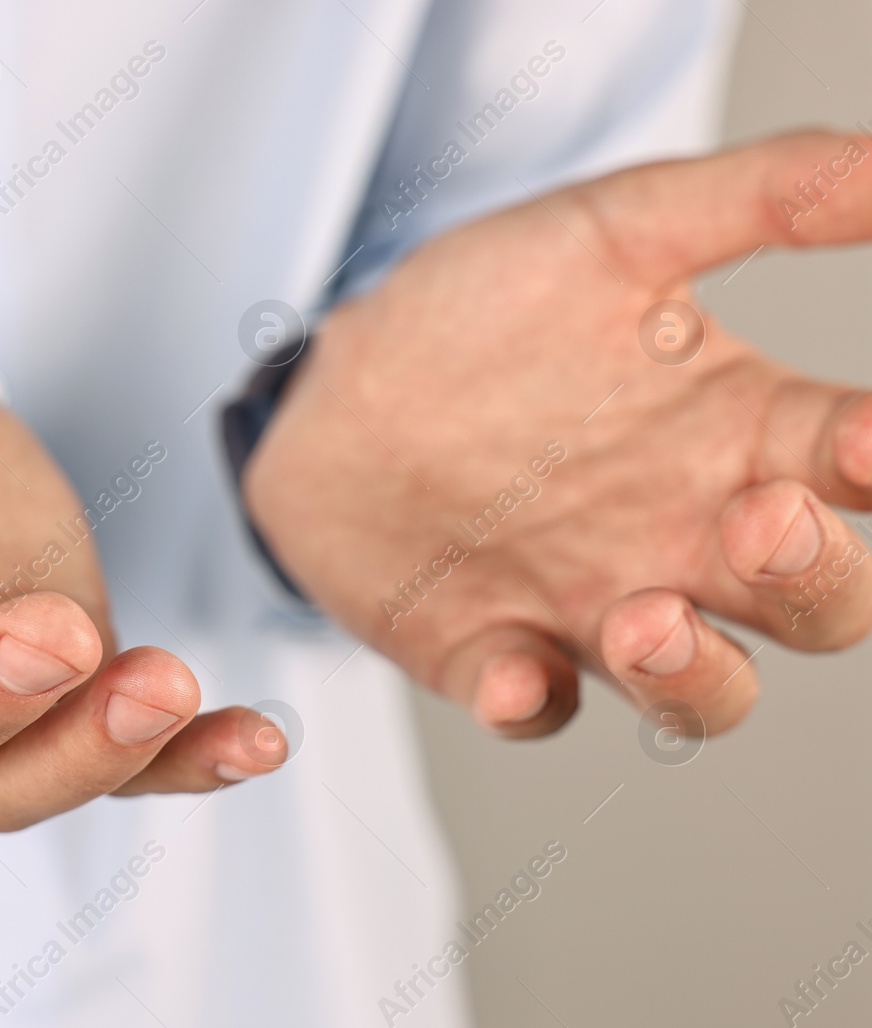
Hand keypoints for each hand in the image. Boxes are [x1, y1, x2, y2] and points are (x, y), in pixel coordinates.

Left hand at [246, 131, 871, 737]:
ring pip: (701, 690)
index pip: (858, 468)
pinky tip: (511, 670)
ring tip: (640, 617)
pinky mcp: (496, 653)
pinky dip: (532, 705)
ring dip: (696, 675)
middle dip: (814, 580)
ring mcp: (596, 607)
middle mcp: (687, 536)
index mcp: (739, 433)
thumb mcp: (611, 233)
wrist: (330, 385)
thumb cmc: (478, 313)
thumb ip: (755, 198)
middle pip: (815, 603)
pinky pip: (538, 709)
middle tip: (761, 521)